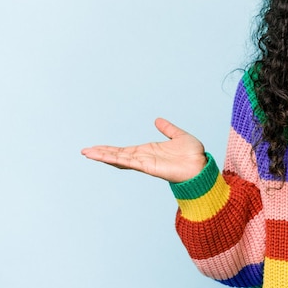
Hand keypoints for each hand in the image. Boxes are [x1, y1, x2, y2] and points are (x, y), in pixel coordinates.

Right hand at [81, 118, 206, 182]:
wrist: (202, 165)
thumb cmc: (193, 155)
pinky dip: (116, 159)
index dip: (110, 149)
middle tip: (85, 151)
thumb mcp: (179, 136)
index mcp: (148, 151)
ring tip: (88, 153)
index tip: (95, 147)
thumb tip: (158, 120)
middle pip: (118, 155)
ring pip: (120, 158)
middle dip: (101, 153)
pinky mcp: (149, 167)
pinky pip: (130, 162)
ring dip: (104, 156)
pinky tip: (104, 157)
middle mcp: (144, 158)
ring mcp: (145, 163)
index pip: (124, 150)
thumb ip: (168, 129)